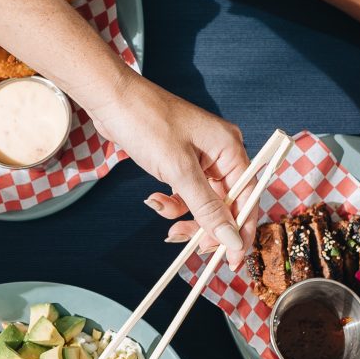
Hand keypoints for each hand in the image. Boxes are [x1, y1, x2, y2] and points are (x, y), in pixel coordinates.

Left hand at [88, 69, 255, 269]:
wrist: (112, 99)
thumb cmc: (147, 123)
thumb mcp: (179, 170)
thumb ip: (207, 207)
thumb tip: (232, 239)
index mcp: (229, 148)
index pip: (247, 197)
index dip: (241, 230)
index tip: (233, 259)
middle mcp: (219, 152)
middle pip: (227, 202)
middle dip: (209, 227)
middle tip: (192, 246)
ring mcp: (199, 156)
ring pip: (204, 201)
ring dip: (187, 217)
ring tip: (168, 224)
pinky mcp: (179, 160)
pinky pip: (185, 192)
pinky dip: (172, 203)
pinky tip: (155, 201)